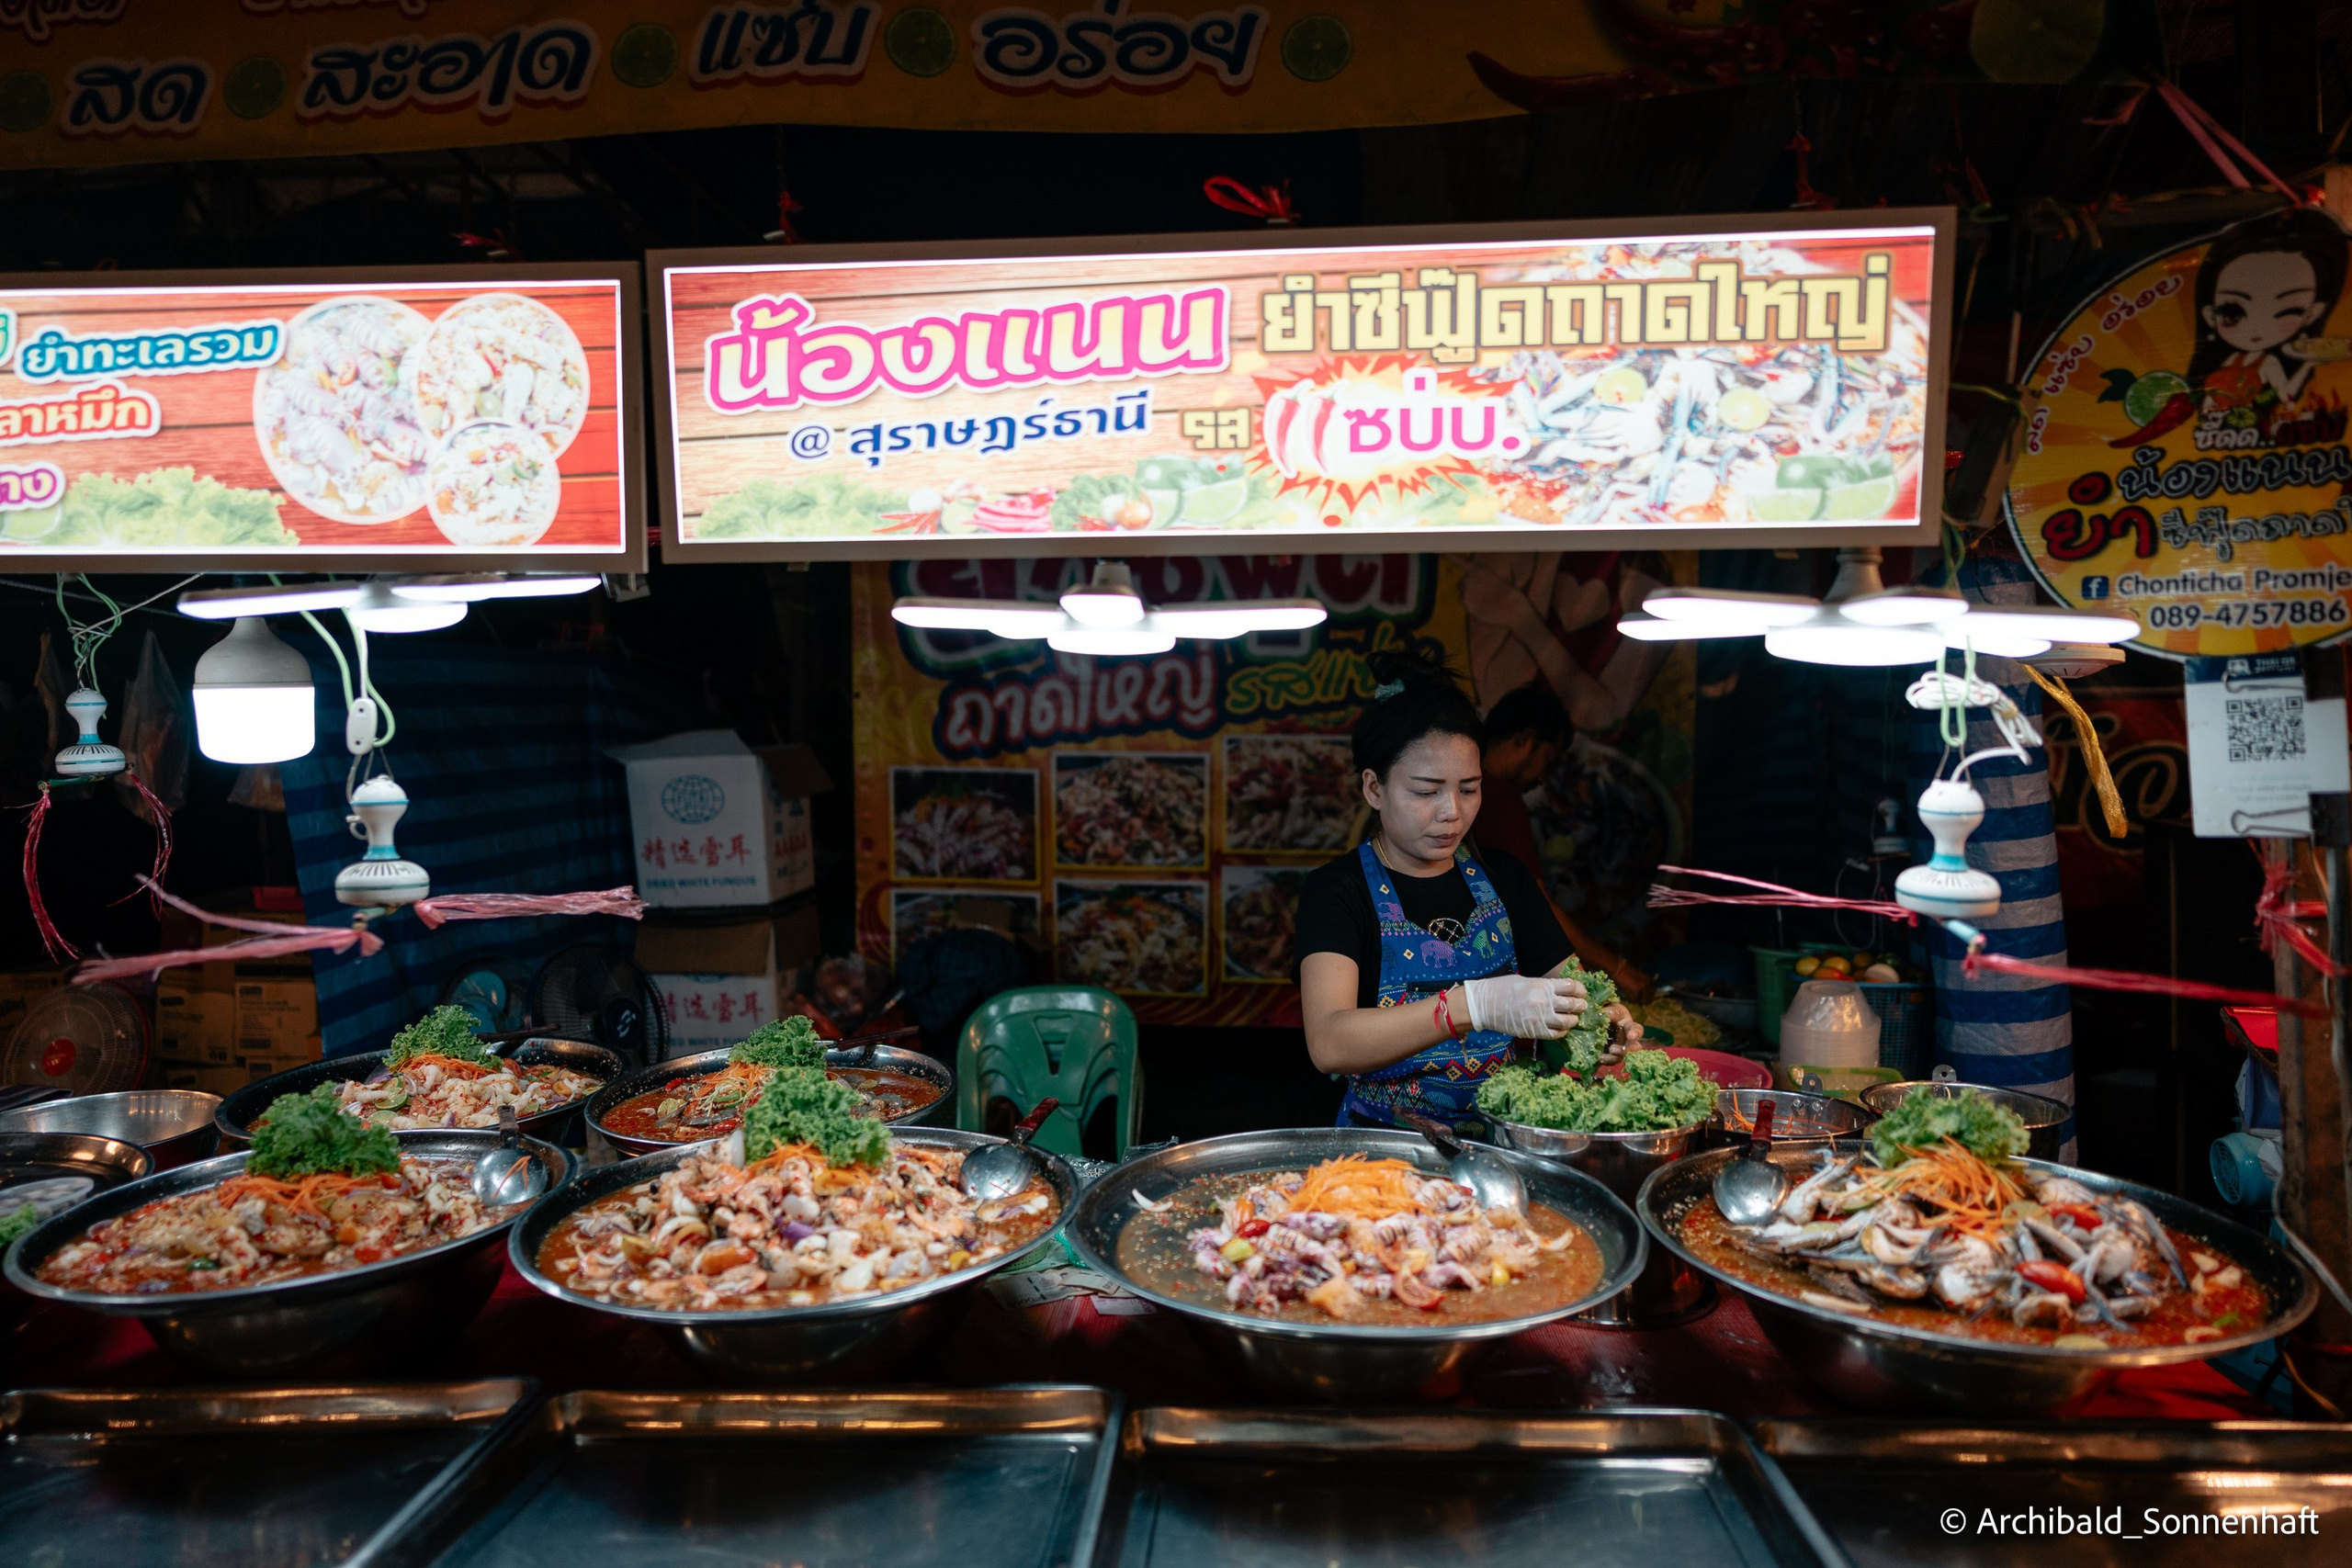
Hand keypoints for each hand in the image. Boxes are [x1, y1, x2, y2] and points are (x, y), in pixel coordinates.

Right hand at [1462, 974, 1589, 1039]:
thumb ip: (1543, 986)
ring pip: (1567, 1021)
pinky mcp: (1534, 1031)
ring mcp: (1539, 1018)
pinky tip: (1561, 1029)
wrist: (1483, 1005)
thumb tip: (1560, 991)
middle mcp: (1544, 1001)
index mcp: (1542, 985)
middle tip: (1581, 1006)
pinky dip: (1562, 1032)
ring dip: (1573, 1020)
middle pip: (1573, 1004)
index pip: (1571, 987)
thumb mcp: (1525, 980)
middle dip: (1581, 1005)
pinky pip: (1555, 1034)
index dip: (1580, 990)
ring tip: (1573, 1018)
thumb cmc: (1501, 988)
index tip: (1581, 992)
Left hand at [1596, 1001, 1643, 1066]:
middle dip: (1625, 1051)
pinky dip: (1602, 1061)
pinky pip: (1608, 1061)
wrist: (1598, 1019)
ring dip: (1612, 1058)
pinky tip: (1596, 1059)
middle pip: (1632, 1049)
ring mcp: (1618, 1049)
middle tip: (1613, 1049)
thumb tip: (1602, 1013)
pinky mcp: (1608, 1055)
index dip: (1636, 1034)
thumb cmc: (1609, 1011)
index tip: (1631, 1036)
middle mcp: (1626, 1040)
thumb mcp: (1611, 1009)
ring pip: (1620, 1057)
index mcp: (1629, 1026)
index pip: (1637, 1030)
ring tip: (1601, 1057)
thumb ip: (1610, 1011)